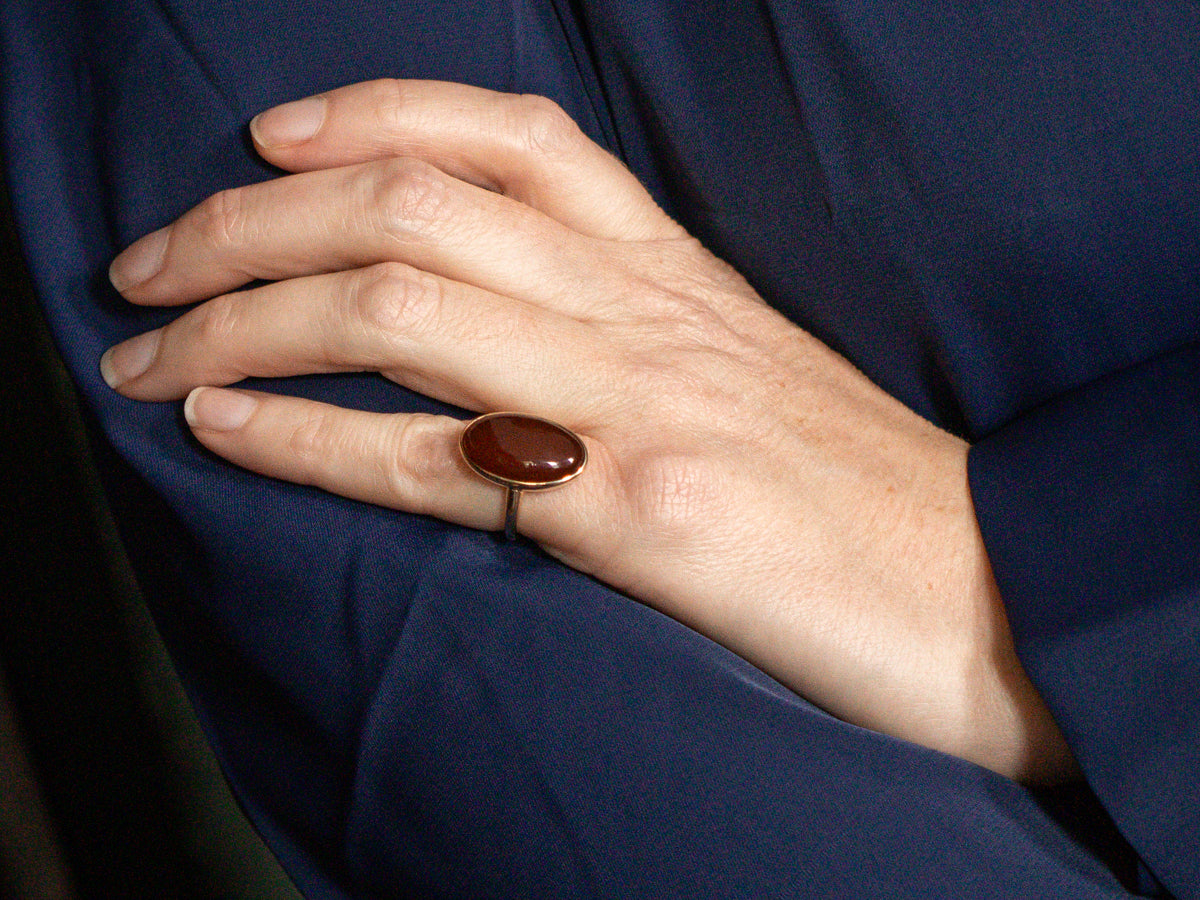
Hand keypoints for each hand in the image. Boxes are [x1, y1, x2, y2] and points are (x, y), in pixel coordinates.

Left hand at [102, 79, 1074, 782]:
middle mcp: (647, 313)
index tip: (268, 139)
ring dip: (242, 316)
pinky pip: (428, 462)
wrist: (983, 590)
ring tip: (145, 351)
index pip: (512, 138)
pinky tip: (222, 426)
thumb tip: (500, 337)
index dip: (371, 113)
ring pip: (399, 309)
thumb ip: (631, 333)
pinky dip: (303, 436)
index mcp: (676, 272)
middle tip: (147, 261)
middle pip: (411, 208)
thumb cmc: (858, 487)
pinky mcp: (638, 518)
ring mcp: (638, 406)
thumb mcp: (743, 371)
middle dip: (248, 221)